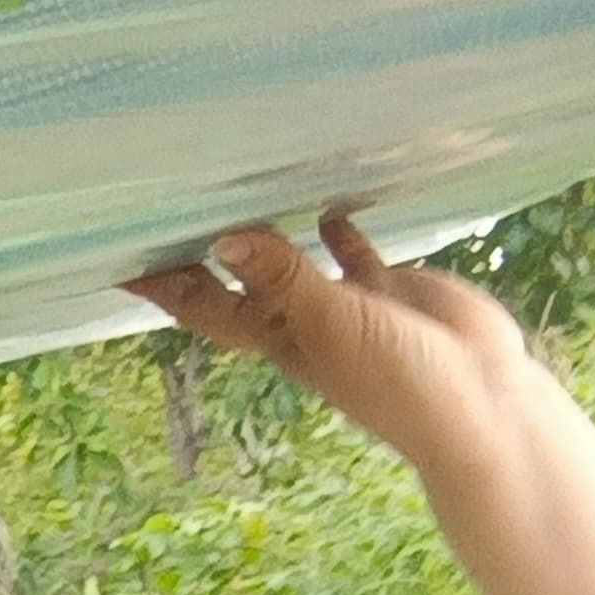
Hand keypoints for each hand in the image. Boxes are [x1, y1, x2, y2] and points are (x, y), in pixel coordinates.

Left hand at [123, 214, 534, 462]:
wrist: (478, 406)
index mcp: (274, 336)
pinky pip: (353, 253)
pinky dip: (338, 228)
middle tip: (167, 207)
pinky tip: (326, 199)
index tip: (117, 256)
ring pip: (293, 261)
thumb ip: (282, 277)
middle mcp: (301, 320)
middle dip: (200, 251)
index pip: (200, 305)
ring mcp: (346, 305)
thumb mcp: (331, 322)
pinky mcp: (390, 290)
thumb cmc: (396, 379)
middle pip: (236, 279)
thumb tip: (224, 237)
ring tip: (238, 187)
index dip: (160, 284)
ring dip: (267, 231)